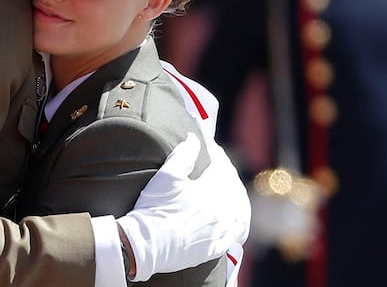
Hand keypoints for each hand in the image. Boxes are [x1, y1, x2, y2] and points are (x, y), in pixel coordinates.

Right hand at [115, 135, 250, 281]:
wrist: (145, 245)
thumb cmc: (154, 208)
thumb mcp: (166, 176)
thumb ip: (184, 154)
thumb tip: (195, 138)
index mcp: (211, 191)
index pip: (221, 167)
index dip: (217, 155)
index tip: (210, 148)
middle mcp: (222, 211)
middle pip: (233, 187)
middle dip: (227, 173)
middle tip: (219, 165)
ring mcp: (221, 231)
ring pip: (241, 209)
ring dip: (237, 196)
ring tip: (231, 188)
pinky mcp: (216, 247)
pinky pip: (238, 232)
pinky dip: (240, 220)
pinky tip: (236, 217)